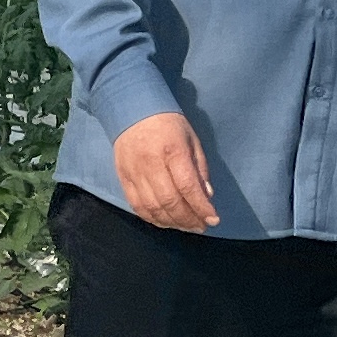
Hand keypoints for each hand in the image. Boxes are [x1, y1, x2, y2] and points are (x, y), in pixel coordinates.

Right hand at [110, 110, 216, 232]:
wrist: (132, 110)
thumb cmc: (168, 124)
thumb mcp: (191, 140)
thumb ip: (199, 168)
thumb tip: (206, 196)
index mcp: (172, 150)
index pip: (187, 186)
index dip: (201, 207)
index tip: (213, 219)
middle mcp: (150, 163)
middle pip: (169, 201)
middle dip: (188, 219)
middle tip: (201, 226)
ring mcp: (134, 172)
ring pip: (152, 207)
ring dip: (172, 222)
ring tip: (186, 226)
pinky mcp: (123, 178)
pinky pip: (137, 206)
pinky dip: (152, 218)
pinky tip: (165, 221)